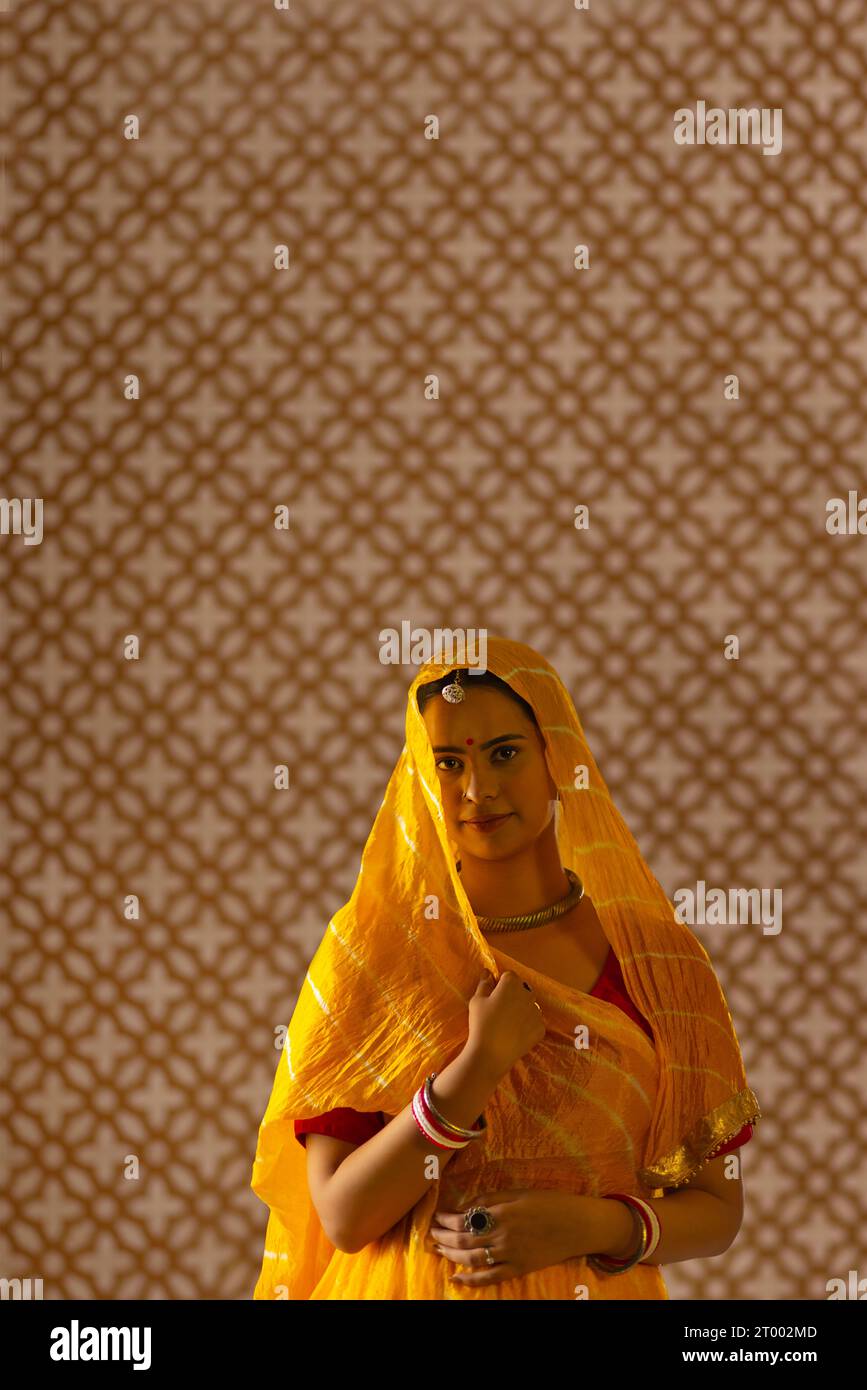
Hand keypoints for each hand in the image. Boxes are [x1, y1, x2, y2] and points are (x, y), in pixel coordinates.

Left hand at [428, 1187, 599, 1285]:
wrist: (578, 1225)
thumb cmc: (550, 1203)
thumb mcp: (519, 1193)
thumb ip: (491, 1200)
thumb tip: (465, 1207)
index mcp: (501, 1211)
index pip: (463, 1217)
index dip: (446, 1217)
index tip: (437, 1215)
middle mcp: (501, 1234)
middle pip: (462, 1239)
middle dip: (442, 1236)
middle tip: (432, 1232)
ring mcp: (509, 1254)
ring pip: (470, 1259)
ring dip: (450, 1254)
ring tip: (438, 1249)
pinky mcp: (518, 1269)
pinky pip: (489, 1278)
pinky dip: (470, 1280)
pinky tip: (456, 1278)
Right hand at [466, 970, 545, 1075]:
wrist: (491, 1054)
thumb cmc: (481, 1024)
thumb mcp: (477, 1001)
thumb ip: (484, 983)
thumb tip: (488, 972)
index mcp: (512, 983)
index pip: (509, 976)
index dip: (501, 984)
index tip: (493, 996)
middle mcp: (528, 994)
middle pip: (522, 989)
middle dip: (513, 995)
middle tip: (500, 1011)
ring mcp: (537, 1012)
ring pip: (529, 1006)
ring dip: (522, 1010)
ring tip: (508, 1024)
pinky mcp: (541, 1028)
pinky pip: (534, 1022)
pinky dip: (527, 1026)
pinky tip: (515, 1034)